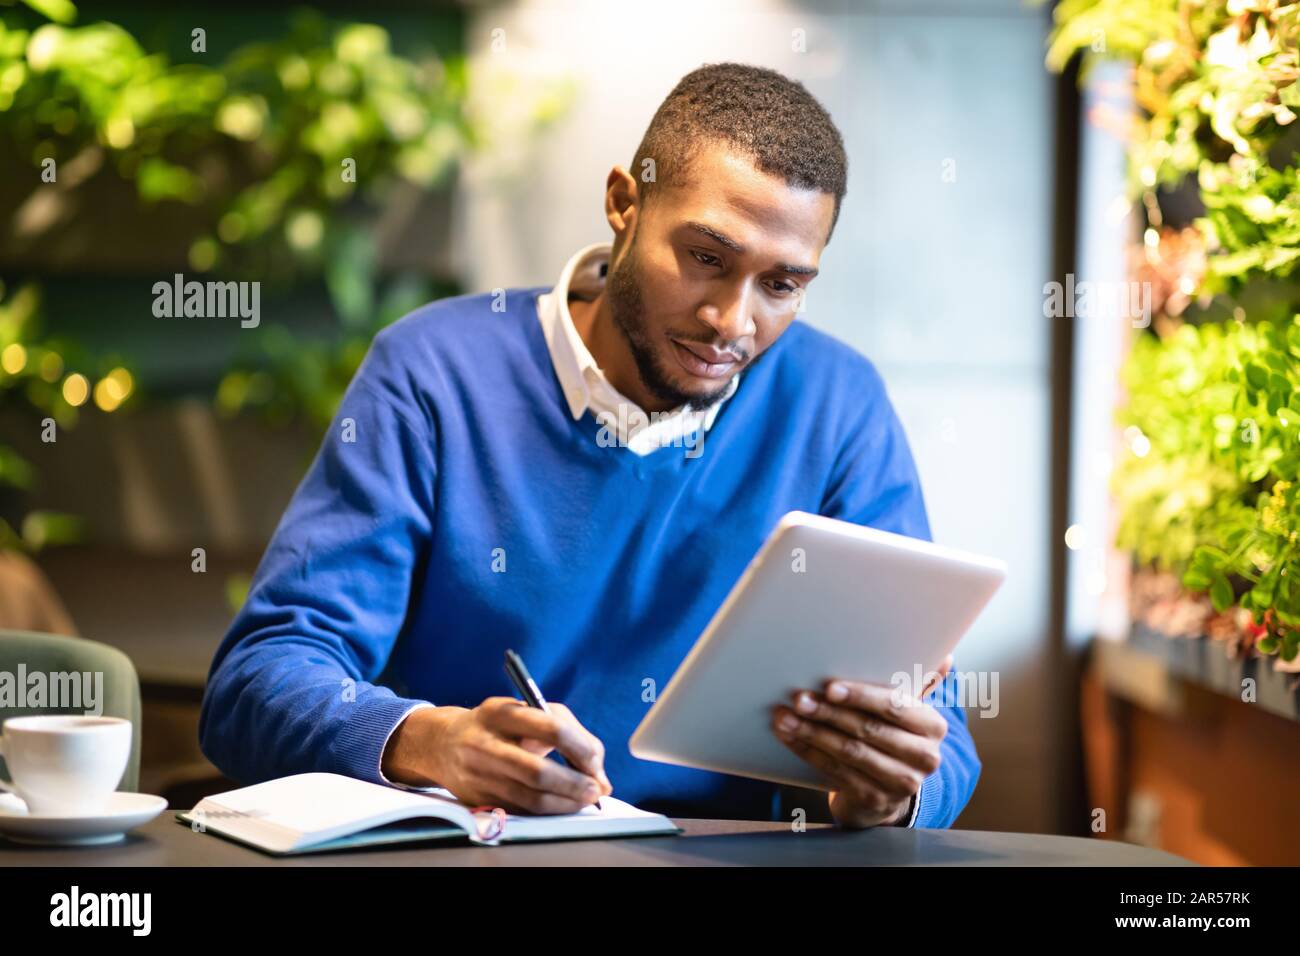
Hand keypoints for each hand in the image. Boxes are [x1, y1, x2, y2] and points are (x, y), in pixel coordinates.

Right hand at [381, 698, 611, 814]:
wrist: (443, 743)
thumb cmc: (498, 725)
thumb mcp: (526, 712)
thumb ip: (568, 732)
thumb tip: (599, 772)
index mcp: (501, 712)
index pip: (552, 729)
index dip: (581, 749)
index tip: (595, 762)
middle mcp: (484, 743)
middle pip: (538, 772)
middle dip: (575, 785)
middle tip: (596, 790)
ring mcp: (478, 774)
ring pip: (530, 797)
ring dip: (565, 802)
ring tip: (585, 800)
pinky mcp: (477, 798)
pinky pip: (521, 810)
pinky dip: (548, 810)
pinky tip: (563, 805)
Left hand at [772, 655, 952, 828]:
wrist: (887, 790)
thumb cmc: (892, 736)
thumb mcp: (908, 710)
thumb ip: (920, 682)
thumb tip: (945, 656)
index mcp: (933, 727)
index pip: (894, 706)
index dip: (861, 696)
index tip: (830, 687)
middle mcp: (924, 757)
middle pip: (868, 729)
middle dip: (829, 713)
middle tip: (799, 699)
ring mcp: (900, 783)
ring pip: (849, 752)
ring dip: (812, 732)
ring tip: (785, 716)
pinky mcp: (874, 799)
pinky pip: (835, 771)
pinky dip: (808, 752)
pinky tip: (789, 737)